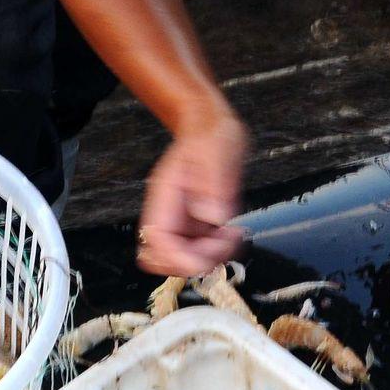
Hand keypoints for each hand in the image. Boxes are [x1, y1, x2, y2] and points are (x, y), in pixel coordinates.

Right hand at [137, 112, 247, 275]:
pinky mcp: (197, 226)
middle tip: (221, 241)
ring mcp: (183, 222)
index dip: (176, 256)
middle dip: (194, 260)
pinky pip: (202, 252)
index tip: (203, 255)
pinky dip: (219, 251)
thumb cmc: (210, 134)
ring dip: (209, 258)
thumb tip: (213, 216)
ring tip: (230, 234)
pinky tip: (232, 231)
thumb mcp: (216, 152)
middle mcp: (169, 214)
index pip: (156, 239)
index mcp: (165, 197)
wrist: (212, 128)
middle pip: (164, 258)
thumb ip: (214, 184)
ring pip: (184, 261)